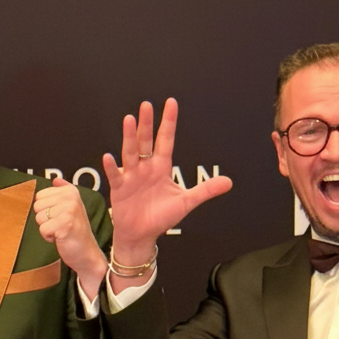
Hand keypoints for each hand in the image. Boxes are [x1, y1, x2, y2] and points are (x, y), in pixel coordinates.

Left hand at [34, 177, 108, 295]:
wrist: (86, 252)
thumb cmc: (75, 231)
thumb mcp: (72, 207)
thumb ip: (63, 192)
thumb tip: (55, 179)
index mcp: (70, 192)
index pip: (39, 196)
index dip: (45, 209)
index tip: (59, 216)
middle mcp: (71, 198)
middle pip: (37, 206)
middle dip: (45, 219)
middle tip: (60, 225)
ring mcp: (69, 210)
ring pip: (39, 218)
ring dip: (47, 228)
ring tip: (60, 230)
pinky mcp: (65, 225)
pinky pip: (43, 229)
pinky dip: (48, 237)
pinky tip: (60, 237)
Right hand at [101, 98, 231, 263]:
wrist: (142, 235)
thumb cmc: (161, 217)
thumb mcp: (186, 202)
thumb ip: (205, 190)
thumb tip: (229, 181)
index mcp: (161, 168)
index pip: (166, 140)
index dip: (169, 122)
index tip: (171, 103)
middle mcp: (145, 168)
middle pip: (146, 141)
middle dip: (147, 123)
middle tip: (146, 105)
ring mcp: (131, 177)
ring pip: (130, 153)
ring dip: (129, 137)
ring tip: (128, 120)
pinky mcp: (119, 189)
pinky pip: (116, 176)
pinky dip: (112, 167)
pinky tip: (109, 156)